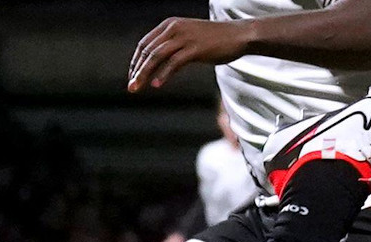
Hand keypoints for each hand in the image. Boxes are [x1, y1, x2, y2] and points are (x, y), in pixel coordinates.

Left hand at [129, 17, 251, 91]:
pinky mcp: (195, 48)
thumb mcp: (188, 36)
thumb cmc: (214, 39)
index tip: (132, 76)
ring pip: (156, 57)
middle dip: (136, 71)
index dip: (135, 61)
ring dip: (144, 74)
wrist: (239, 35)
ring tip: (137, 88)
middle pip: (148, 51)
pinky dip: (163, 75)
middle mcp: (175, 28)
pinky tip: (156, 85)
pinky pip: (174, 63)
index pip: (144, 44)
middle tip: (130, 87)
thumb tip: (155, 62)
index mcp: (170, 24)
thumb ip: (171, 45)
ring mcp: (185, 37)